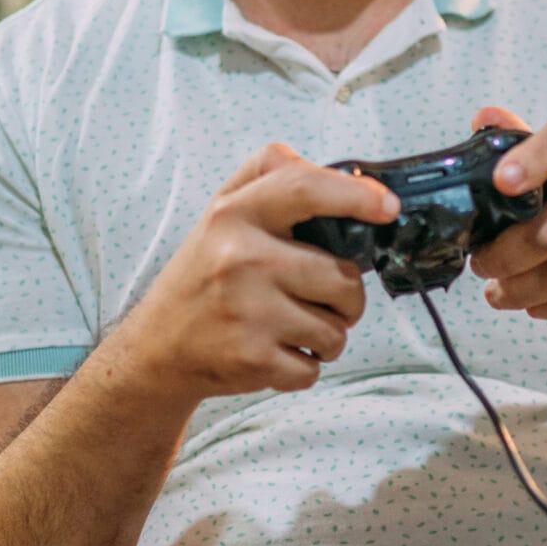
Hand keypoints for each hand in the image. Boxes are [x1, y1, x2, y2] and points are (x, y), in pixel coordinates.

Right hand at [119, 143, 397, 398]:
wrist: (158, 346)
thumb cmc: (205, 274)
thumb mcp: (222, 212)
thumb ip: (275, 180)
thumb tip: (350, 177)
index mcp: (234, 214)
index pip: (304, 188)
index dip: (356, 195)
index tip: (388, 208)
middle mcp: (240, 258)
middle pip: (342, 277)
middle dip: (347, 296)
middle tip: (321, 297)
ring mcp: (247, 311)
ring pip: (337, 329)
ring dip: (328, 334)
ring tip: (294, 326)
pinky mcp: (252, 358)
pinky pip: (314, 368)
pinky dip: (305, 365)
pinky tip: (277, 350)